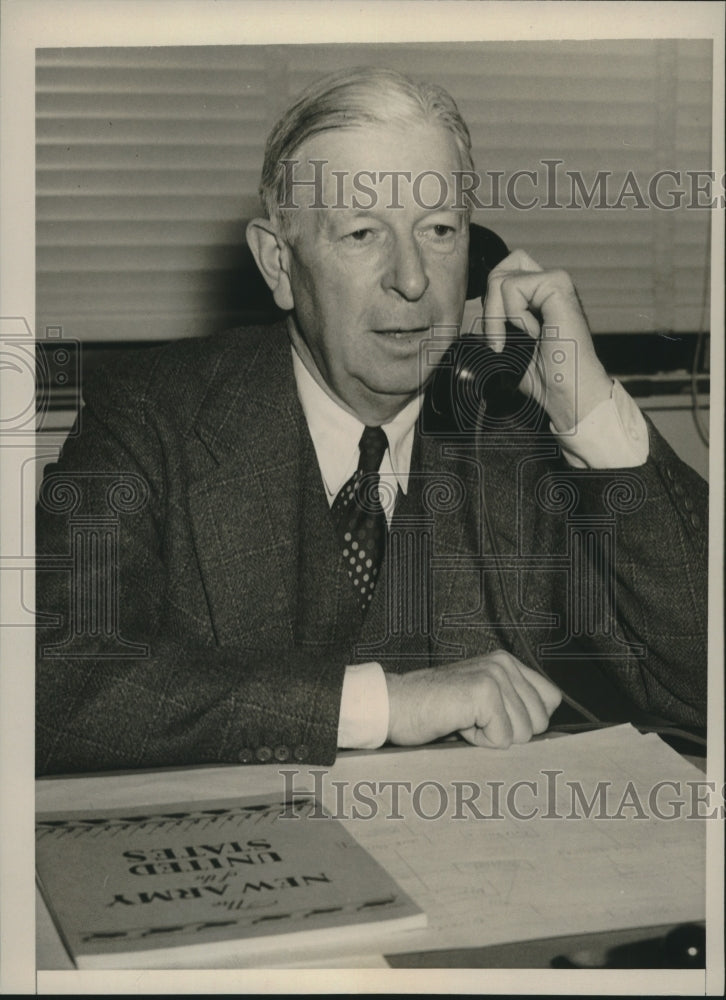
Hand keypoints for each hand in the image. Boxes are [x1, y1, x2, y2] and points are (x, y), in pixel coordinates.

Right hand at [385, 650, 561, 748]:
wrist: (395, 706)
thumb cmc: (433, 710)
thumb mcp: (481, 703)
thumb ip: (513, 706)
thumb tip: (546, 732)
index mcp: (507, 663)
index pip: (551, 700)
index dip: (524, 722)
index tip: (491, 719)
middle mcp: (504, 664)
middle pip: (540, 721)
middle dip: (508, 732)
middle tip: (472, 719)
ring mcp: (494, 675)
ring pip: (523, 733)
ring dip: (491, 737)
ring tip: (463, 720)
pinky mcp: (484, 692)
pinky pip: (503, 738)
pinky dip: (479, 741)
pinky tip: (459, 724)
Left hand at [483, 249, 612, 431]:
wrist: (570, 393)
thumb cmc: (546, 378)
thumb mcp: (511, 349)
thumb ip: (498, 325)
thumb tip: (472, 319)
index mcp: (539, 297)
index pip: (501, 276)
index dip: (491, 305)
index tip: (499, 341)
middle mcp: (547, 285)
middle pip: (499, 270)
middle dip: (490, 307)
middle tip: (501, 339)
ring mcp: (555, 282)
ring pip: (501, 278)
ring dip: (499, 316)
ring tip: (523, 337)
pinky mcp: (558, 285)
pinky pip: (513, 286)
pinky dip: (515, 314)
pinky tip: (534, 332)